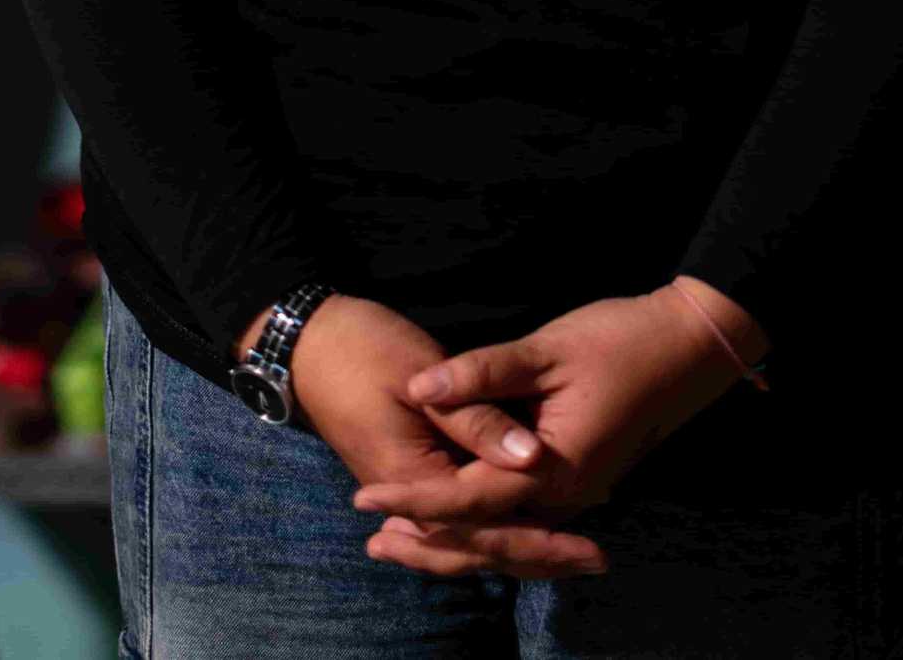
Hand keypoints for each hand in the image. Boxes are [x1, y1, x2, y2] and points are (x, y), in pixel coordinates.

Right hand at [235, 294, 606, 581]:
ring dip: (515, 544)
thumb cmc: (362, 350)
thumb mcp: (421, 377)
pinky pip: (454, 515)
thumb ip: (476, 420)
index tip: (591, 549)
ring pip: (465, 535)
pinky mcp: (406, 470)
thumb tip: (530, 458)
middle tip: (596, 560)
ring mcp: (405, 486)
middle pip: (478, 543)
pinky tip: (514, 524)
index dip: (541, 540)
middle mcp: (410, 497)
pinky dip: (487, 526)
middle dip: (538, 554)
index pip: (485, 526)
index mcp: (415, 479)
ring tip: (567, 553)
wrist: (307, 342)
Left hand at [350, 278, 767, 577]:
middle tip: (371, 541)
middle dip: (427, 541)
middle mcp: (564, 497)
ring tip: (399, 537)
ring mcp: (575, 493)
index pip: (467, 501)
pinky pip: (523, 519)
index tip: (364, 496)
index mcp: (553, 471)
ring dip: (453, 539)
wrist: (690, 346)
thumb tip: (419, 386)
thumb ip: (482, 374)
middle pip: (484, 539)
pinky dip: (484, 524)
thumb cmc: (620, 340)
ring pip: (504, 536)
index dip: (413, 498)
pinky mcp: (579, 478)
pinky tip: (455, 512)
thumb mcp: (547, 349)